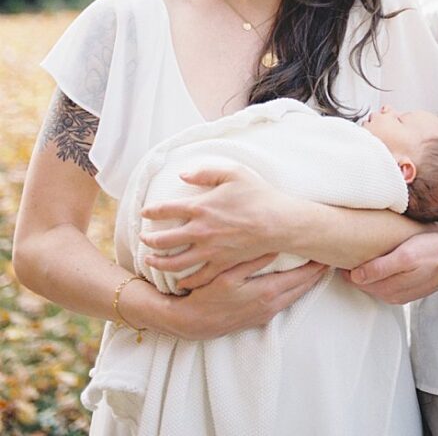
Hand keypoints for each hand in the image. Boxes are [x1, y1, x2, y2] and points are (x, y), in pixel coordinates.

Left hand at [141, 164, 296, 287]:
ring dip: (159, 262)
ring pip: (175, 262)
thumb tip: (183, 174)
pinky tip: (179, 283)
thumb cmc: (257, 194)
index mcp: (200, 207)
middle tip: (142, 239)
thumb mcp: (233, 172)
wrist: (277, 222)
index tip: (144, 213)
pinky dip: (185, 282)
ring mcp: (209, 250)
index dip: (151, 211)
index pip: (166, 210)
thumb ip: (205, 172)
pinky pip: (198, 277)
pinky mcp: (221, 264)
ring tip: (150, 261)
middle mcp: (199, 231)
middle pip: (164, 240)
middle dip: (149, 240)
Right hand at [162, 259, 327, 339]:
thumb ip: (253, 260)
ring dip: (307, 281)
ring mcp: (267, 314)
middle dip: (317, 272)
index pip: (301, 277)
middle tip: (328, 256)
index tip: (327, 252)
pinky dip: (295, 289)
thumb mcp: (228, 274)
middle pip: (303, 287)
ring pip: (296, 295)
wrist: (193, 324)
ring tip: (318, 267)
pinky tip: (295, 281)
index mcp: (268, 292)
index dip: (316, 265)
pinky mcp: (260, 318)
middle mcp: (272, 305)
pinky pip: (286, 301)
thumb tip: (276, 246)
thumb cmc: (208, 297)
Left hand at [345, 232, 437, 304]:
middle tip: (344, 251)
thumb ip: (380, 268)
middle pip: (365, 284)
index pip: (358, 282)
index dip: (347, 268)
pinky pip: (386, 283)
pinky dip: (378, 275)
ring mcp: (400, 293)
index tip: (340, 253)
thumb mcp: (405, 256)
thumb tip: (356, 277)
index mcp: (389, 289)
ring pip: (375, 285)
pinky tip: (378, 262)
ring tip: (357, 254)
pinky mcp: (407, 288)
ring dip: (366, 273)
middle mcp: (392, 295)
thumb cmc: (432, 252)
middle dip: (354, 272)